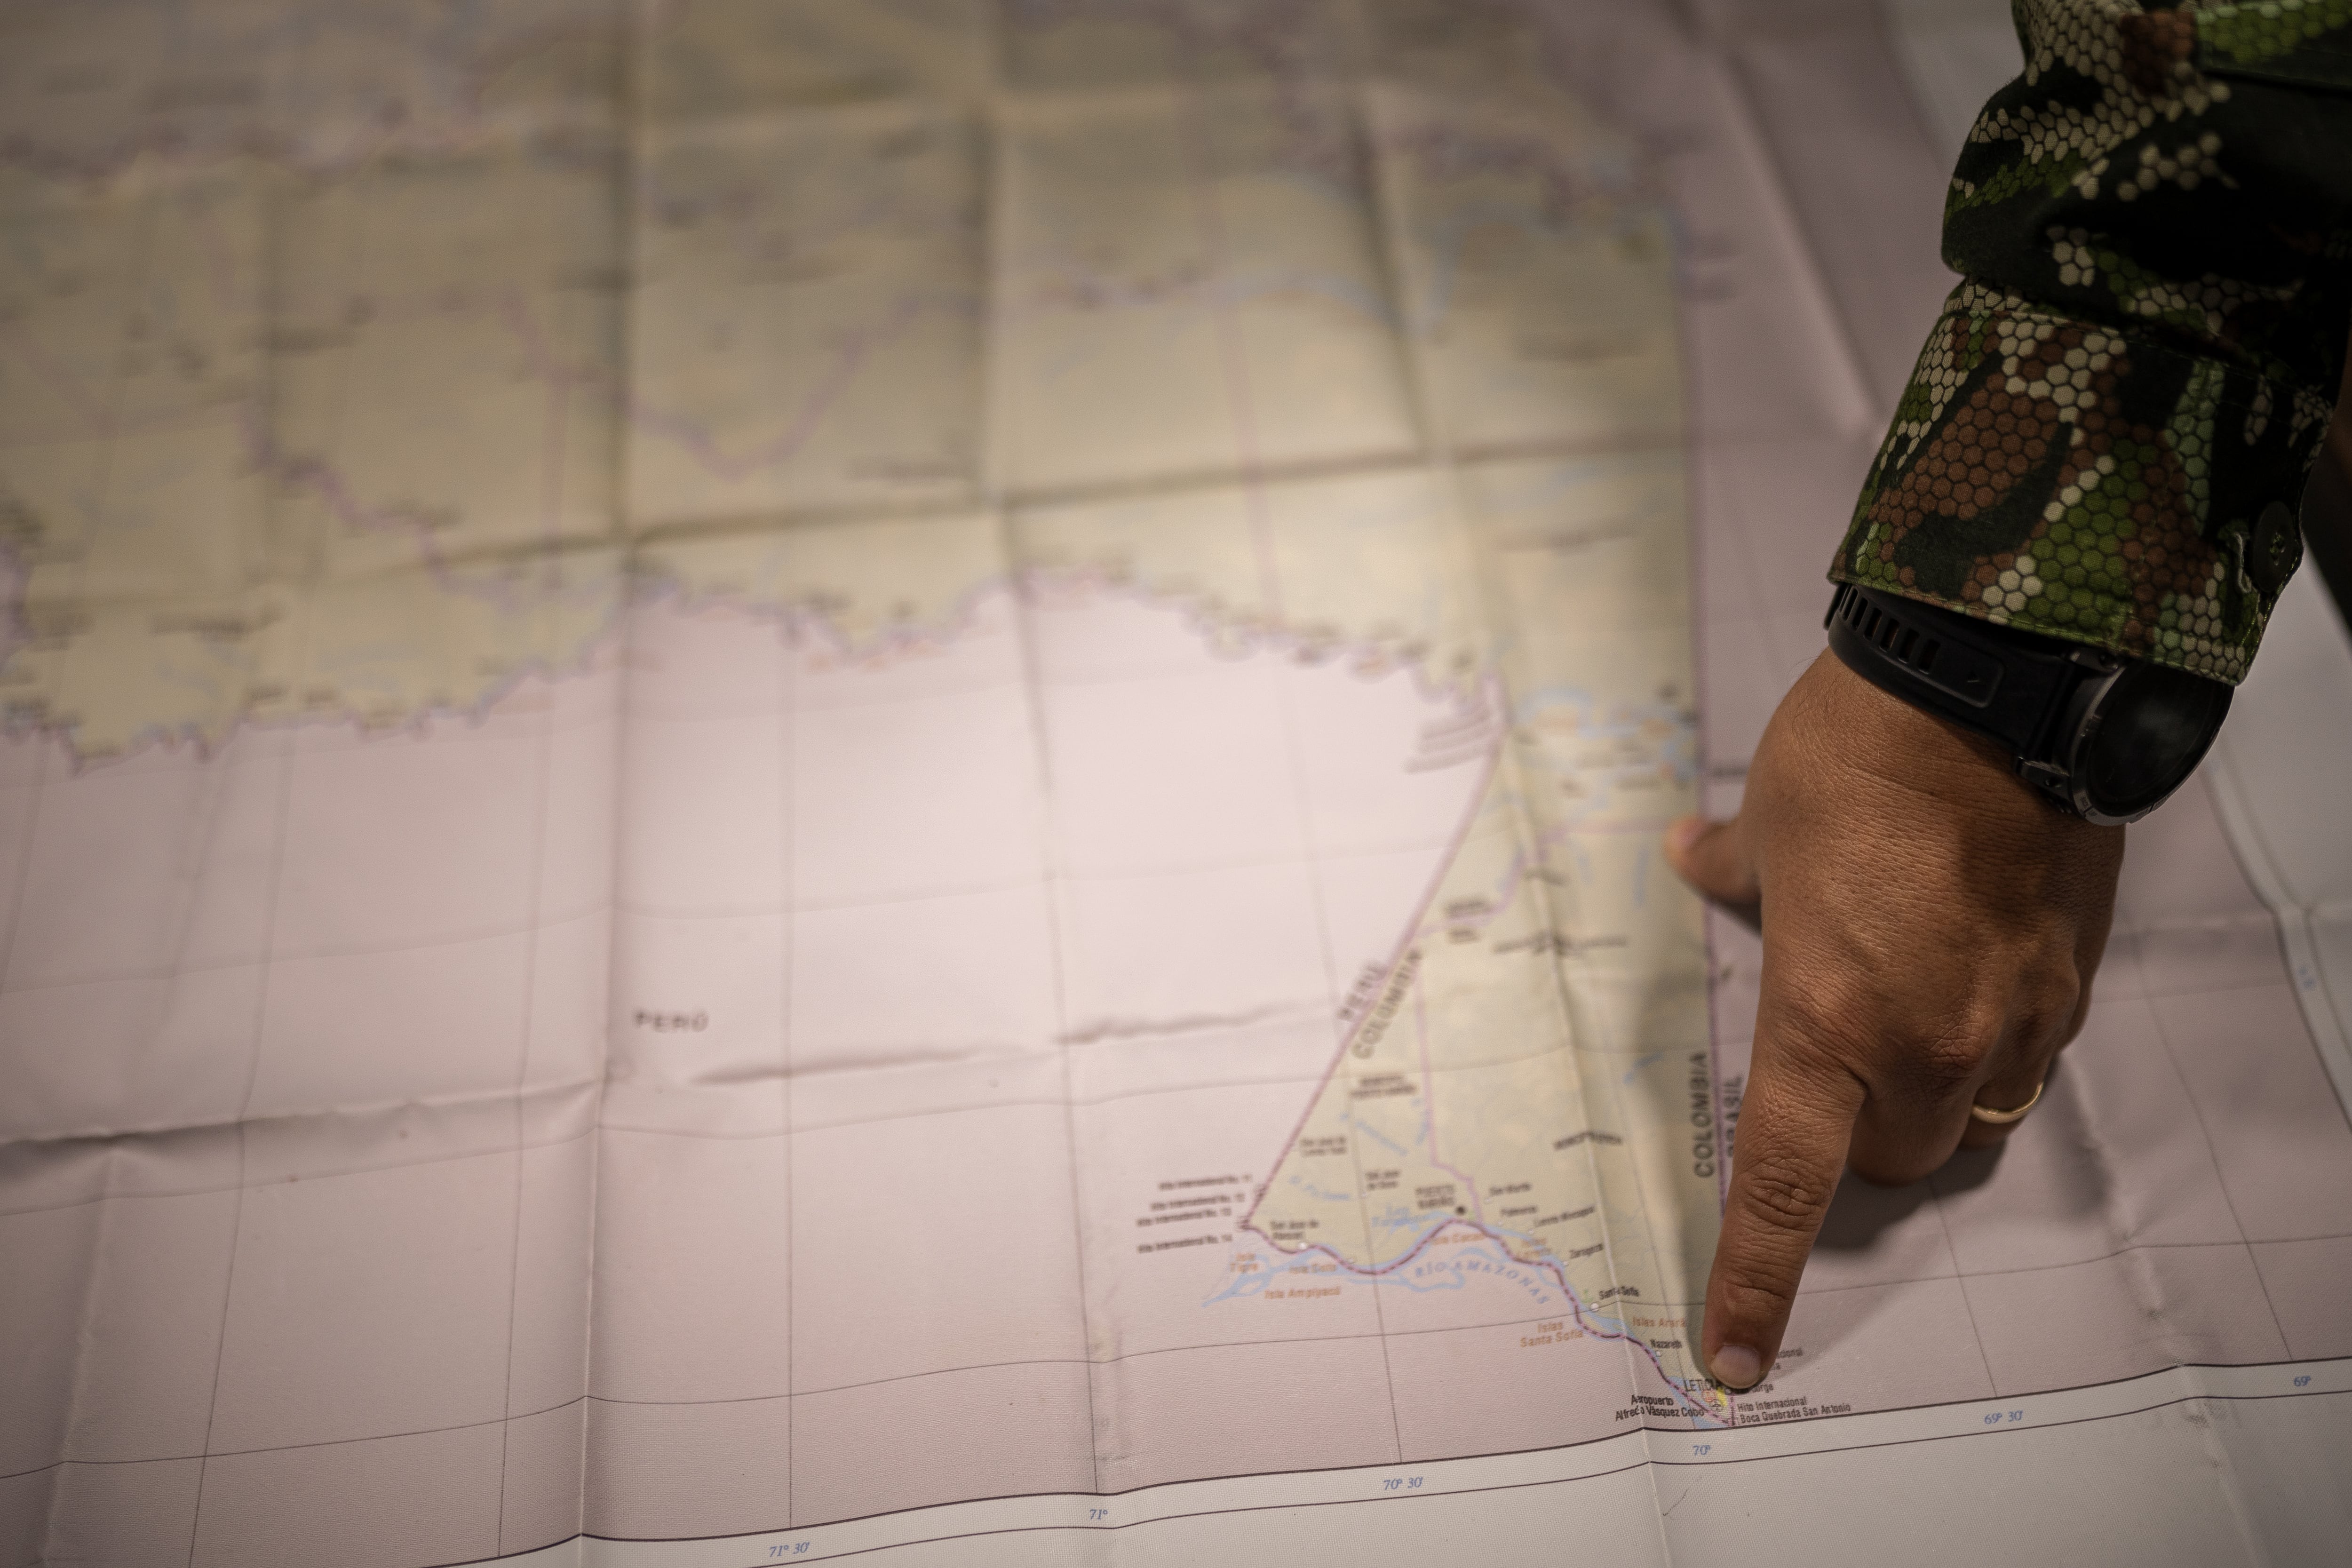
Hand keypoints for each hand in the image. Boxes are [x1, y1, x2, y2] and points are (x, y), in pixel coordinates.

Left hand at [1664, 650, 2124, 1391]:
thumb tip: (1690, 858)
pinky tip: (1966, 966)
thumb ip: (1729, 871)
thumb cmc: (1859, 759)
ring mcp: (2009, 1018)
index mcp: (1827, 1022)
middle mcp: (1925, 1043)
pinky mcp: (2070, 982)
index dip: (1753, 1281)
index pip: (1781, 1186)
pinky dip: (1990, 1039)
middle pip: (1890, 1162)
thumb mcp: (1765, 823)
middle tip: (1830, 1067)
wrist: (1995, 690)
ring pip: (1968, 1123)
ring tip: (1903, 1011)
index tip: (1731, 1356)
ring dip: (1931, 1099)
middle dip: (1858, 1138)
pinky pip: (2026, 1056)